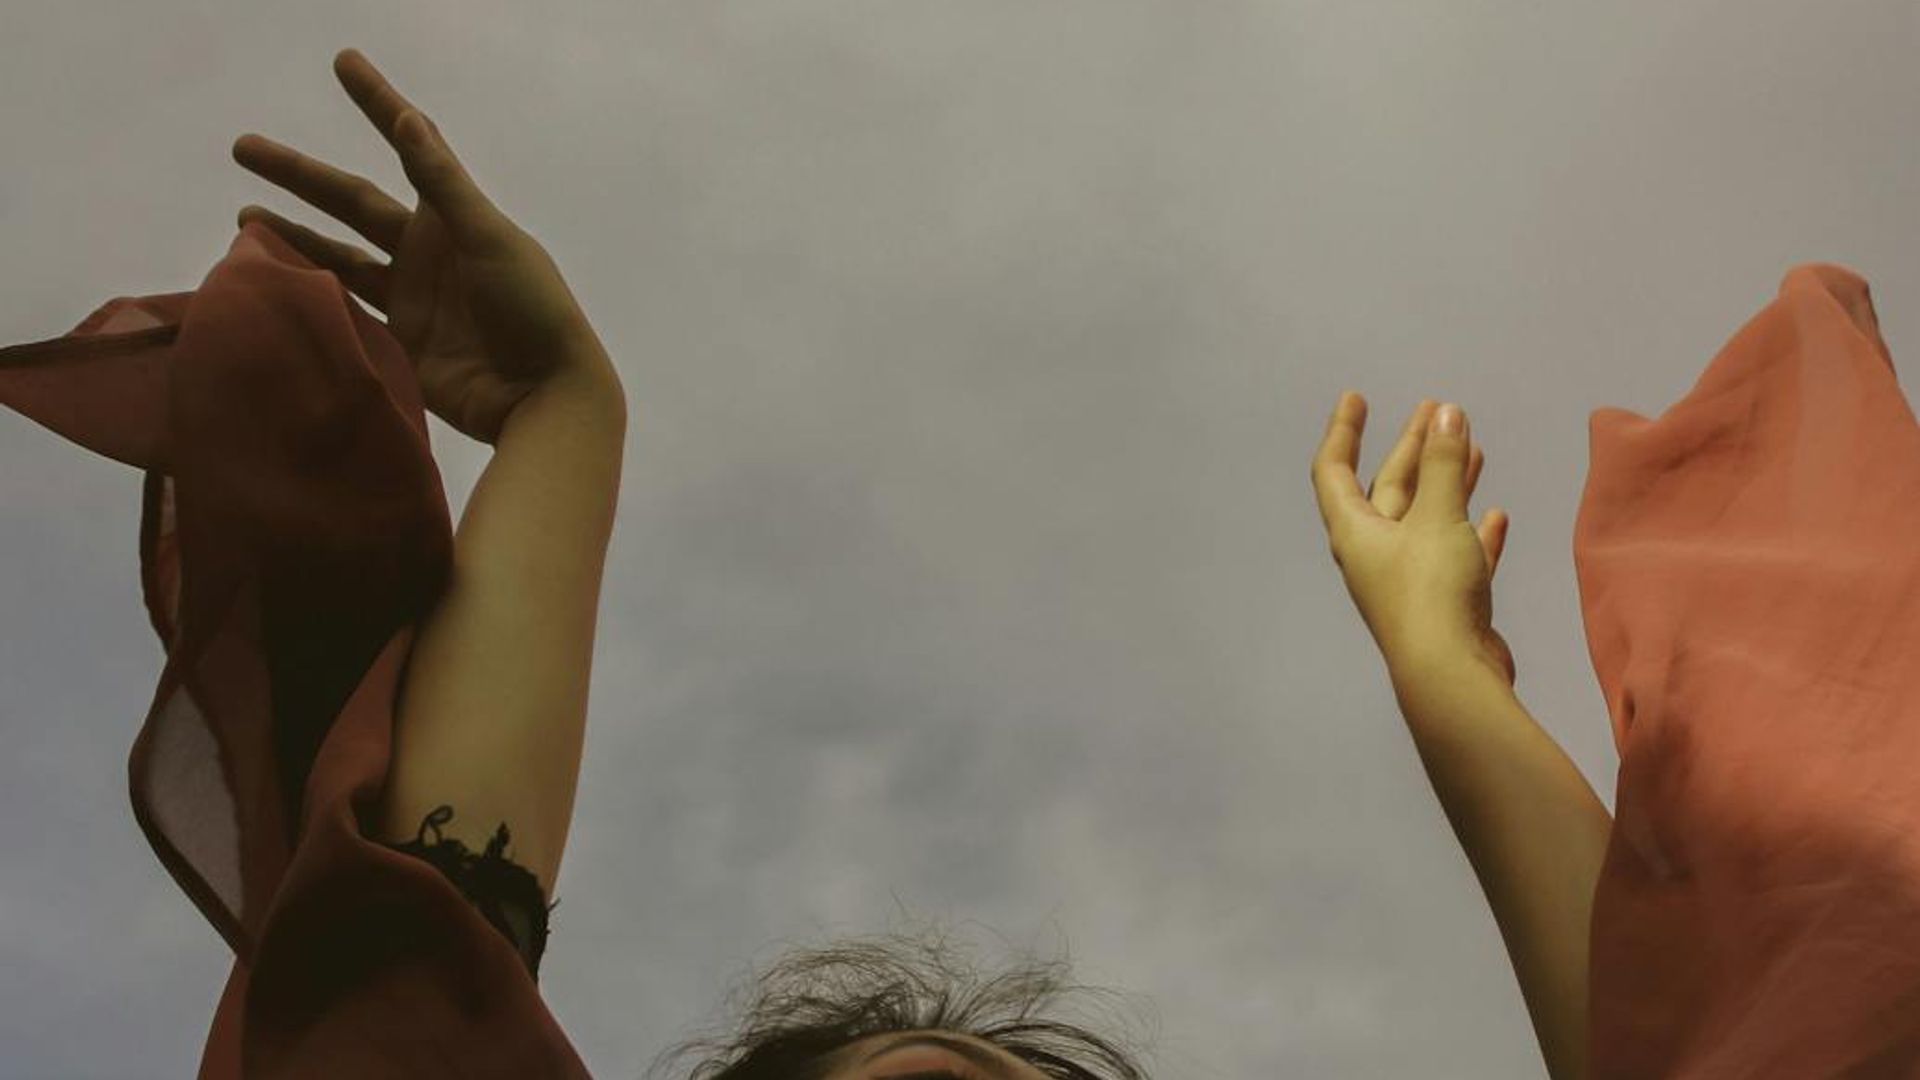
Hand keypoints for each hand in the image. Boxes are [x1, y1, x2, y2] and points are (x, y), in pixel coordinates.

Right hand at [230, 48, 618, 445]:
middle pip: (350, 202)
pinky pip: (344, 311)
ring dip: (293, 237)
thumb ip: (444, 185)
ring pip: (338, 258)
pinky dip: (309, 296)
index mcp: (452, 218)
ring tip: (244, 217)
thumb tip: (408, 117)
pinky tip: (271, 282)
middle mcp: (426, 251)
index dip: (376, 102)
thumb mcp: (489, 240)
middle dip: (299, 175)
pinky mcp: (399, 344)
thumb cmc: (532, 310)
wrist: (543, 397)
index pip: (406, 146)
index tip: (345, 61)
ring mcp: (411, 298)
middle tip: (243, 146)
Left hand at [1310, 393, 1516, 693]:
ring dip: (1447, 483)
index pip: (1334, 470)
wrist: (1451, 677)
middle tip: (1437, 410)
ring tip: (1471, 446)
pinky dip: (1473, 533)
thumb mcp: (1438, 516)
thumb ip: (1444, 464)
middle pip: (1389, 488)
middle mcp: (1374, 554)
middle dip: (1412, 447)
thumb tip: (1447, 413)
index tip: (1356, 398)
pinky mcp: (1444, 604)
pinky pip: (1457, 555)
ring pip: (1426, 519)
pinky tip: (1494, 516)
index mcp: (1354, 531)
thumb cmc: (1431, 591)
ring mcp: (1408, 580)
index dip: (1343, 431)